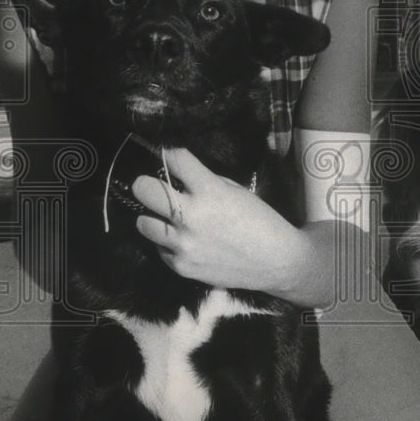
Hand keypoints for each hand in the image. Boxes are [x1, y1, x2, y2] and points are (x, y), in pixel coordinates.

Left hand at [131, 147, 304, 291]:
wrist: (277, 261)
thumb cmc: (260, 221)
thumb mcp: (235, 191)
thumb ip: (205, 182)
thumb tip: (179, 177)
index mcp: (210, 192)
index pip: (174, 160)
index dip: (169, 154)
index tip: (167, 156)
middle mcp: (191, 217)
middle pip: (143, 190)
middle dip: (146, 184)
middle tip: (153, 187)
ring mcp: (183, 245)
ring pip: (142, 223)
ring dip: (153, 217)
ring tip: (166, 218)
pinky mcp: (181, 267)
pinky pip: (159, 249)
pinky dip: (167, 243)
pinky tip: (185, 241)